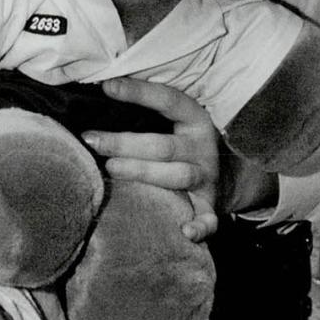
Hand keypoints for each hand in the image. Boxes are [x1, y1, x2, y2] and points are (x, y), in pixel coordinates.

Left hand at [81, 77, 220, 241]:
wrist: (226, 175)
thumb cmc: (179, 143)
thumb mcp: (172, 119)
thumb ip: (144, 107)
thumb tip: (100, 88)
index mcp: (194, 120)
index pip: (168, 100)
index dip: (139, 92)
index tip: (107, 87)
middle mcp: (201, 149)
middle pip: (163, 146)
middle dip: (125, 144)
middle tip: (92, 141)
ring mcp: (206, 179)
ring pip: (177, 176)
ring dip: (144, 173)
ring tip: (112, 168)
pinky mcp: (209, 206)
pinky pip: (208, 219)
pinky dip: (200, 227)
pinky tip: (185, 232)